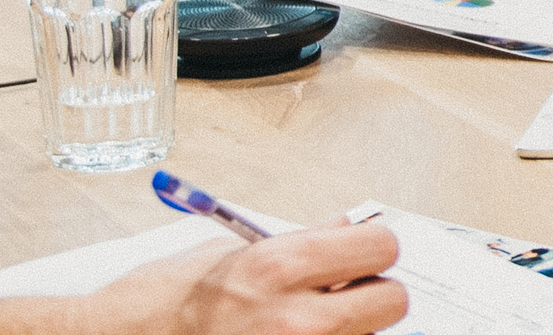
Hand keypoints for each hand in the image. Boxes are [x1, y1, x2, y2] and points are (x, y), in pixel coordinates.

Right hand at [0, 223, 410, 334]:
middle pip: (393, 302)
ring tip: (302, 322)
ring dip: (348, 328)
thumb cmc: (159, 301)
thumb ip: (294, 242)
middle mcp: (296, 318)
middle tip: (344, 294)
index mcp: (280, 266)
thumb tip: (344, 228)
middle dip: (372, 294)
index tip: (359, 254)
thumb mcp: (227, 252)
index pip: (381, 245)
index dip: (371, 248)